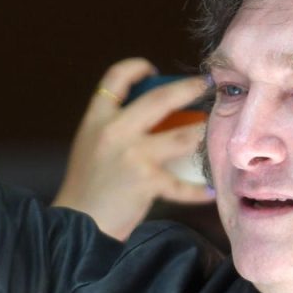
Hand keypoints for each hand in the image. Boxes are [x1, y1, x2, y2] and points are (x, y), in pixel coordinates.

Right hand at [52, 58, 212, 240]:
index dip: (136, 67)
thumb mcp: (90, 145)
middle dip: (189, 87)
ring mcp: (132, 155)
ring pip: (183, 136)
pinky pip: (182, 184)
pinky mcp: (146, 181)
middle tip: (206, 83)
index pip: (115, 78)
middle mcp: (114, 131)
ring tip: (216, 129)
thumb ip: (114, 127)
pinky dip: (198, 189)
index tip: (153, 69)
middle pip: (160, 98)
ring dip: (204, 132)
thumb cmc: (85, 188)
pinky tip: (208, 190)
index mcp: (97, 119)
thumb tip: (151, 114)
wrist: (76, 224)